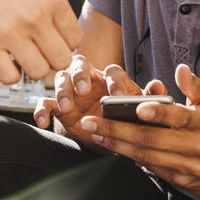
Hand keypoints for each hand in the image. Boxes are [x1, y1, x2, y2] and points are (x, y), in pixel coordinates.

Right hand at [0, 0, 80, 83]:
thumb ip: (50, 6)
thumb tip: (61, 34)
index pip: (76, 39)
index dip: (64, 43)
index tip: (52, 41)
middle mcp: (35, 16)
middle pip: (61, 60)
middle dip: (50, 58)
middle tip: (37, 51)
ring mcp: (11, 31)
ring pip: (38, 72)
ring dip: (30, 67)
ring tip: (19, 54)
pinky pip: (9, 77)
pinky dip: (9, 73)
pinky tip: (4, 59)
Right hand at [34, 58, 163, 141]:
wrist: (111, 135)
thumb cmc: (126, 118)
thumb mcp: (140, 110)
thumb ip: (150, 97)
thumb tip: (158, 85)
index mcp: (111, 78)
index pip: (111, 70)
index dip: (113, 80)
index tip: (115, 95)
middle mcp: (90, 79)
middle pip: (80, 64)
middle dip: (80, 75)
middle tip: (83, 90)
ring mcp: (72, 91)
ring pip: (61, 79)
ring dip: (62, 90)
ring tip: (66, 106)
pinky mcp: (59, 106)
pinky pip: (46, 102)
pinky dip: (41, 110)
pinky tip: (42, 122)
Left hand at [78, 63, 199, 196]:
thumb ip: (194, 86)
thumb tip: (180, 69)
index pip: (178, 116)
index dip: (159, 113)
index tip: (138, 108)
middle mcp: (196, 146)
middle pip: (152, 139)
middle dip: (117, 129)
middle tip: (91, 121)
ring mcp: (188, 166)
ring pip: (147, 155)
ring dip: (118, 145)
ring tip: (95, 133)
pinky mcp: (181, 181)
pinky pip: (152, 168)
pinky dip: (132, 157)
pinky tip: (113, 146)